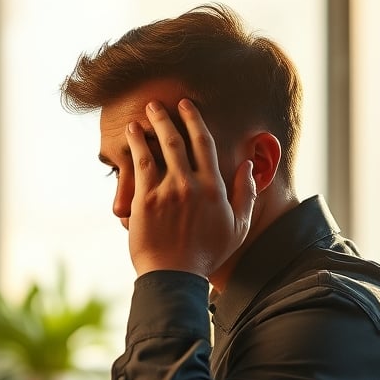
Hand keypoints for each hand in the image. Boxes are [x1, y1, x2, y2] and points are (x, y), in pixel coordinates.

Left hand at [125, 99, 255, 277]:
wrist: (175, 276)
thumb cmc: (206, 255)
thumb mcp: (238, 227)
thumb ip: (245, 195)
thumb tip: (249, 166)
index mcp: (214, 188)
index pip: (205, 144)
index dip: (195, 121)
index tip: (187, 106)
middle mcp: (192, 184)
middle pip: (180, 140)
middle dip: (169, 117)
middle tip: (158, 103)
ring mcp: (167, 191)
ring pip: (159, 148)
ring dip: (151, 125)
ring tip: (143, 112)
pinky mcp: (144, 200)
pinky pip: (139, 164)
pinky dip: (135, 145)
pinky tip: (130, 133)